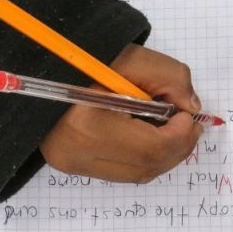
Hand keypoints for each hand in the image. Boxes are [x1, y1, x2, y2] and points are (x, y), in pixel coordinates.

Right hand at [40, 44, 203, 182]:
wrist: (41, 67)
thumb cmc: (83, 59)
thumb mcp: (130, 57)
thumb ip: (169, 77)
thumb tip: (191, 108)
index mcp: (85, 126)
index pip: (148, 149)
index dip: (179, 136)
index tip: (189, 116)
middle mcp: (77, 154)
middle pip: (146, 168)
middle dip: (178, 148)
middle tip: (190, 125)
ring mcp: (73, 164)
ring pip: (137, 174)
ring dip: (164, 154)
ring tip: (174, 129)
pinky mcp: (74, 165)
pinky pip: (123, 171)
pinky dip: (145, 157)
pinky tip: (150, 135)